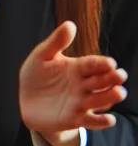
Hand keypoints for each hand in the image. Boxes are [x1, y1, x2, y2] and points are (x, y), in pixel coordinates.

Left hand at [19, 21, 127, 145]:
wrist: (27, 101)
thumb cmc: (36, 76)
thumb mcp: (41, 57)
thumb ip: (55, 42)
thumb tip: (70, 24)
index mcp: (77, 68)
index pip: (94, 64)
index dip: (102, 64)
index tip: (110, 63)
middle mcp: (83, 85)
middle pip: (102, 81)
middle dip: (112, 78)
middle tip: (119, 75)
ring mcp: (81, 102)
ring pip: (100, 100)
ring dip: (111, 97)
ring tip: (119, 92)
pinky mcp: (75, 118)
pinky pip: (92, 121)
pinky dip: (102, 121)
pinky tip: (108, 119)